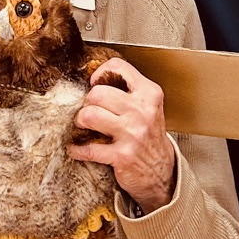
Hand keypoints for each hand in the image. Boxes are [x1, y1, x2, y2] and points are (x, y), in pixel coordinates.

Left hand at [69, 59, 176, 212]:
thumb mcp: (148, 107)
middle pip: (97, 93)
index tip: (95, 84)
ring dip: (80, 121)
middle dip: (87, 103)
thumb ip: (128, 91)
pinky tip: (76, 148)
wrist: (162, 171)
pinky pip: (88, 148)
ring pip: (89, 116)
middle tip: (89, 110)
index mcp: (149, 94)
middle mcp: (142, 111)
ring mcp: (132, 134)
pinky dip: (76, 149)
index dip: (99, 74)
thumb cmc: (150, 136)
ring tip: (82, 125)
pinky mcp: (122, 155)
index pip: (118, 67)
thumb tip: (94, 79)